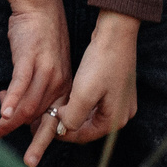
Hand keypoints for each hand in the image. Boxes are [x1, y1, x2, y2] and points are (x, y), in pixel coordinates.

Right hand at [0, 3, 74, 166]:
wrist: (40, 7)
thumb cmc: (39, 39)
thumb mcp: (44, 68)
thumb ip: (34, 91)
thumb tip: (15, 114)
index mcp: (65, 87)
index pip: (55, 118)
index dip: (40, 134)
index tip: (30, 149)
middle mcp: (59, 82)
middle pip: (46, 117)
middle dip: (37, 143)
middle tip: (29, 162)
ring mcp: (45, 70)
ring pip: (29, 105)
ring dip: (10, 123)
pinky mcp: (30, 59)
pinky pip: (21, 85)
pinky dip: (12, 101)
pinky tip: (3, 114)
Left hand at [50, 11, 141, 147]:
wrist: (117, 31)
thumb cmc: (102, 61)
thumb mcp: (83, 94)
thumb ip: (72, 118)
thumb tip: (63, 126)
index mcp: (115, 120)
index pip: (83, 136)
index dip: (62, 132)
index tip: (45, 124)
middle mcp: (121, 113)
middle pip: (88, 126)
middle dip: (68, 122)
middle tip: (48, 116)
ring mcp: (120, 100)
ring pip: (90, 113)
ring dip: (74, 111)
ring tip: (56, 106)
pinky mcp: (116, 87)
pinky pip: (96, 101)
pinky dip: (82, 101)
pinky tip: (71, 94)